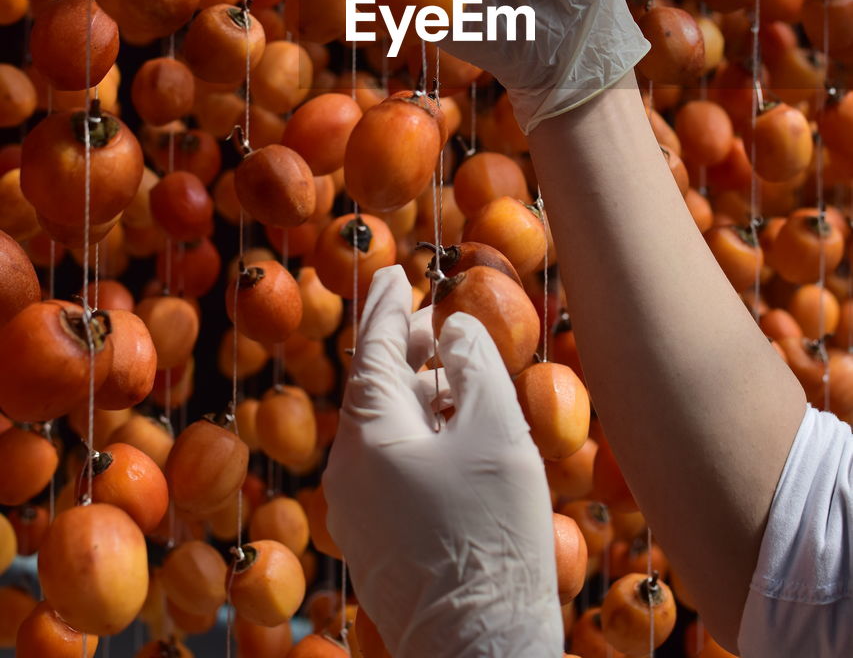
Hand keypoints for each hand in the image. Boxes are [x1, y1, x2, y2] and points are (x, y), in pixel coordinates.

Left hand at [323, 265, 563, 657]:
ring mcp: (357, 510)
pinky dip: (421, 436)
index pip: (370, 347)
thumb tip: (452, 328)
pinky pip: (391, 465)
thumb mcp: (494, 432)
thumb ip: (473, 365)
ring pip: (386, 428)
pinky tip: (458, 439)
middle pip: (376, 386)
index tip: (392, 272)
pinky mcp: (376, 541)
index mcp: (367, 434)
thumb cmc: (491, 533)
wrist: (480, 649)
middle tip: (445, 326)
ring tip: (463, 382)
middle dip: (409, 350)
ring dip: (422, 395)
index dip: (386, 305)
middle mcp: (348, 468)